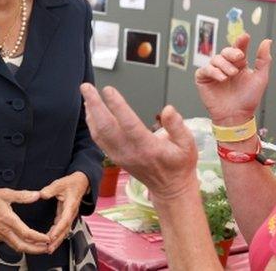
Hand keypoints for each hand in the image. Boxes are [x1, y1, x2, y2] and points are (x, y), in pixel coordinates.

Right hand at [0, 188, 49, 253]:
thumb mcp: (5, 193)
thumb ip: (22, 195)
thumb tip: (36, 195)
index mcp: (8, 220)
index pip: (26, 234)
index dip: (38, 238)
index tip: (48, 238)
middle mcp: (4, 231)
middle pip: (22, 246)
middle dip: (36, 249)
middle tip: (48, 248)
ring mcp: (0, 235)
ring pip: (16, 247)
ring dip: (30, 249)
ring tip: (41, 247)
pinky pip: (11, 244)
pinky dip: (22, 245)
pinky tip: (28, 242)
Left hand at [40, 172, 89, 252]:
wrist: (81, 183)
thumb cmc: (71, 183)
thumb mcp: (60, 183)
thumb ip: (51, 189)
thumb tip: (42, 194)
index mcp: (71, 205)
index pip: (65, 220)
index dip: (58, 229)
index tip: (51, 237)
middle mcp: (71, 213)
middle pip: (65, 229)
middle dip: (57, 240)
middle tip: (48, 249)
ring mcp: (70, 216)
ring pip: (64, 231)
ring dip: (57, 240)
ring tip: (48, 249)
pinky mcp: (67, 217)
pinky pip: (62, 228)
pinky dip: (57, 236)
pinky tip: (50, 241)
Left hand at [81, 83, 198, 201]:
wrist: (170, 188)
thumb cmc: (180, 164)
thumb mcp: (188, 144)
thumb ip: (178, 126)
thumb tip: (168, 109)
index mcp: (148, 147)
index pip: (128, 124)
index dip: (117, 106)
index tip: (108, 90)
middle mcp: (130, 152)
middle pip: (106, 127)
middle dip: (95, 105)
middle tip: (86, 87)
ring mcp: (120, 156)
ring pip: (99, 134)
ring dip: (90, 113)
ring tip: (86, 95)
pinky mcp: (116, 158)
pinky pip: (99, 140)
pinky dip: (92, 124)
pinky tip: (91, 111)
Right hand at [194, 33, 271, 124]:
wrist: (237, 116)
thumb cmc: (248, 99)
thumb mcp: (260, 78)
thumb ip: (264, 59)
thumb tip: (267, 42)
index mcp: (239, 64)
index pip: (239, 48)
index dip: (241, 41)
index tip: (245, 37)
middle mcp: (226, 66)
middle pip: (226, 51)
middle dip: (232, 52)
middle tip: (239, 58)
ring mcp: (214, 72)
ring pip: (215, 59)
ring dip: (224, 64)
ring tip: (231, 75)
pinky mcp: (204, 79)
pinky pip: (205, 69)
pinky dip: (213, 71)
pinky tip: (221, 78)